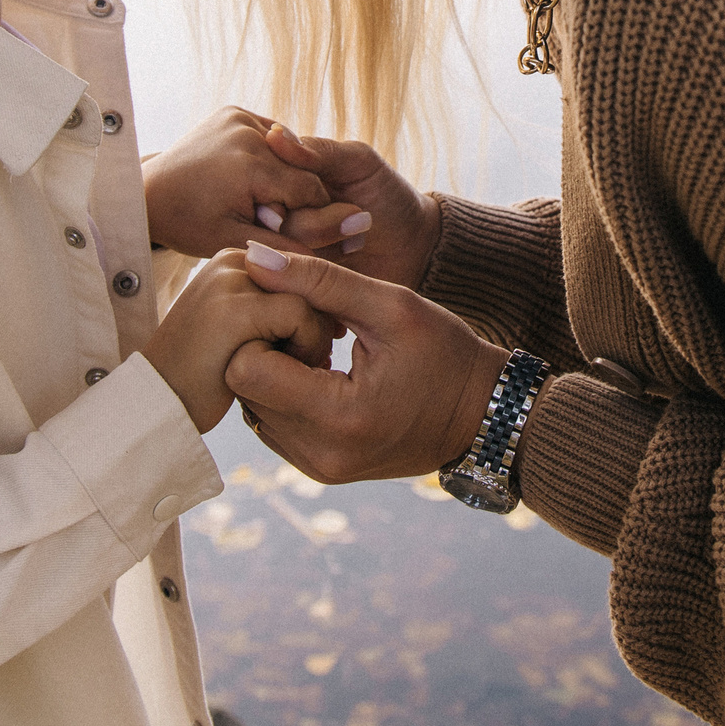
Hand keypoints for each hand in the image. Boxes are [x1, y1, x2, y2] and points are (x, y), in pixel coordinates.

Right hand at [142, 249, 335, 433]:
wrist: (158, 405)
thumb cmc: (206, 376)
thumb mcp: (245, 333)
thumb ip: (278, 313)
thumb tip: (337, 315)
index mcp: (236, 261)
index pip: (304, 273)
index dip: (318, 313)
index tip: (317, 349)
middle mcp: (234, 261)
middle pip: (311, 281)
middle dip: (318, 325)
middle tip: (310, 363)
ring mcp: (232, 281)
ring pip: (311, 297)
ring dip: (314, 339)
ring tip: (295, 369)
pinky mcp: (235, 308)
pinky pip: (300, 315)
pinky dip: (305, 347)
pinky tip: (286, 373)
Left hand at [144, 107, 365, 258]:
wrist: (148, 193)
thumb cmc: (190, 224)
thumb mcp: (239, 242)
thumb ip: (295, 242)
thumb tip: (358, 228)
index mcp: (251, 166)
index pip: (310, 192)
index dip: (309, 216)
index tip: (298, 233)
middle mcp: (248, 132)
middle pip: (301, 170)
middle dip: (296, 198)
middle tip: (274, 218)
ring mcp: (240, 117)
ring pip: (289, 154)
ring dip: (284, 176)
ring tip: (262, 199)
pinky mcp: (234, 111)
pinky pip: (271, 138)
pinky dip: (271, 158)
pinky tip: (255, 179)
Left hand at [223, 246, 511, 484]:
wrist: (482, 414)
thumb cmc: (444, 352)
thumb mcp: (391, 305)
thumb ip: (320, 280)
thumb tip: (255, 257)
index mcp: (340, 415)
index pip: (245, 368)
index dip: (265, 329)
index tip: (302, 314)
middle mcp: (320, 453)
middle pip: (242, 389)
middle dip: (266, 350)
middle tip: (311, 329)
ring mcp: (317, 467)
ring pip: (251, 407)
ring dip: (273, 373)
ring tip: (320, 352)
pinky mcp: (317, 468)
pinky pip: (271, 424)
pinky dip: (285, 395)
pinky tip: (320, 375)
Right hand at [258, 124, 441, 291]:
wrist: (416, 247)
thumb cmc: (388, 195)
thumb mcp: (359, 163)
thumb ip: (318, 151)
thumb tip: (273, 135)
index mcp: (284, 182)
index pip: (260, 181)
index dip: (287, 188)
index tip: (323, 192)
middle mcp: (278, 217)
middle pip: (266, 219)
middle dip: (312, 220)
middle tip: (357, 217)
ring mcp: (286, 251)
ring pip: (277, 249)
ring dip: (324, 240)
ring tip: (360, 235)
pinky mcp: (298, 283)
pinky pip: (291, 278)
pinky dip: (322, 269)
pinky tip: (351, 254)